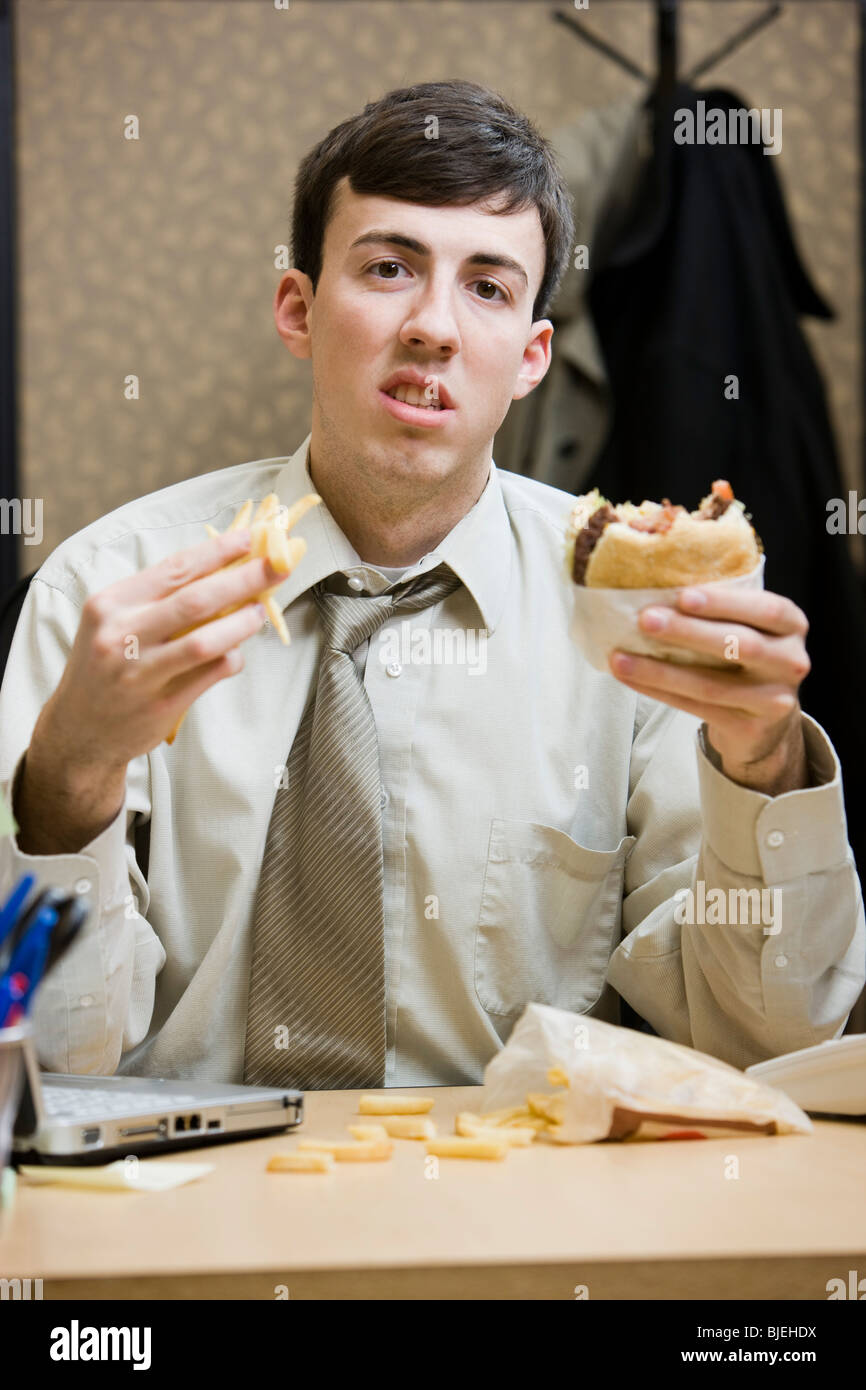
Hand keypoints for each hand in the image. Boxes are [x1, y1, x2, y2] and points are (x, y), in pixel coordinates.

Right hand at [35, 528, 284, 771]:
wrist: (80, 731)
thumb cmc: (105, 666)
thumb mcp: (114, 623)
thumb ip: (158, 600)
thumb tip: (222, 572)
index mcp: (111, 604)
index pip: (173, 569)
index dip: (216, 552)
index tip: (248, 539)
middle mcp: (122, 635)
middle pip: (195, 599)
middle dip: (243, 579)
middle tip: (277, 567)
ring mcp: (141, 673)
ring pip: (206, 640)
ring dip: (242, 623)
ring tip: (260, 612)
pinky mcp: (161, 704)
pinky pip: (210, 673)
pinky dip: (231, 658)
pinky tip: (235, 653)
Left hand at [608, 586, 811, 794]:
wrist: (767, 723)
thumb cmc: (745, 661)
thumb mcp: (748, 629)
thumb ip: (720, 610)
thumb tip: (653, 585)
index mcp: (791, 626)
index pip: (766, 609)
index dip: (725, 603)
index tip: (683, 595)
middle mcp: (791, 662)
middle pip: (740, 646)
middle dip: (688, 632)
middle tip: (645, 619)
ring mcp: (774, 700)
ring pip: (711, 684)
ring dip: (660, 671)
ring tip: (621, 657)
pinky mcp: (749, 728)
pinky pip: (696, 707)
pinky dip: (659, 691)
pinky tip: (630, 678)